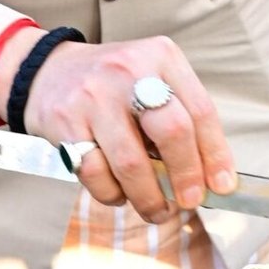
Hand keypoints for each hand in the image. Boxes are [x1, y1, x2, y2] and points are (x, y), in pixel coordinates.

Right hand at [0, 31, 234, 222]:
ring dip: (149, 198)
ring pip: (132, 163)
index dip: (215, 153)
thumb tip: (210, 177)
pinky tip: (118, 194)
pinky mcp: (66, 122)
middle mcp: (130, 71)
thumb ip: (180, 119)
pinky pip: (95, 173)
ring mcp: (95, 96)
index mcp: (161, 57)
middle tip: (189, 200)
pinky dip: (111, 194)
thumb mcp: (151, 82)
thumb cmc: (112, 87)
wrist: (46, 71)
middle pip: (172, 131)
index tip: (222, 185)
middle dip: (187, 175)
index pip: (200, 110)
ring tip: (155, 210)